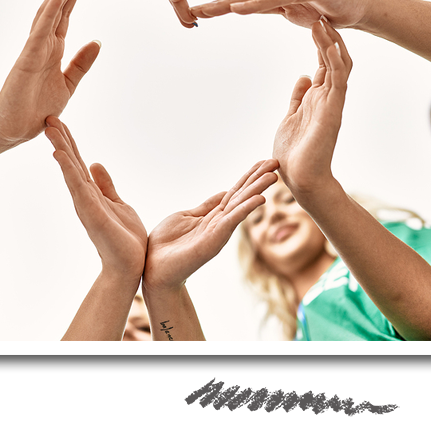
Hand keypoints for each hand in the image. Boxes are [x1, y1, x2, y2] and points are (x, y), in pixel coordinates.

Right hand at [0, 0, 100, 144]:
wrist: (14, 130)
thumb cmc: (36, 109)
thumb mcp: (68, 83)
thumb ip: (81, 63)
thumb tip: (97, 41)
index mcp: (53, 49)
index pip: (66, 15)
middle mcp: (43, 44)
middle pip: (58, 8)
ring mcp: (34, 49)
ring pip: (49, 13)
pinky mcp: (27, 58)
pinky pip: (40, 30)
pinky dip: (49, 12)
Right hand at [45, 117, 147, 281]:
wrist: (129, 265)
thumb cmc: (125, 238)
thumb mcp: (118, 203)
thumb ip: (106, 185)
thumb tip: (96, 164)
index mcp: (91, 193)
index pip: (77, 162)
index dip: (68, 142)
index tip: (59, 122)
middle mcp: (84, 196)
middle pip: (70, 162)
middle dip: (60, 139)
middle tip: (49, 118)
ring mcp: (85, 203)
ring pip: (70, 170)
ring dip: (60, 148)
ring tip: (50, 128)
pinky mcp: (90, 212)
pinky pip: (77, 185)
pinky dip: (68, 168)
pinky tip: (60, 153)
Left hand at [143, 159, 277, 293]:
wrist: (154, 267)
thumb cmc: (167, 243)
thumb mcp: (188, 216)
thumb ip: (207, 206)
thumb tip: (224, 192)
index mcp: (214, 215)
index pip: (236, 191)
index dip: (250, 175)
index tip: (265, 162)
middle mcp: (220, 222)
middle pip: (242, 196)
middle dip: (258, 178)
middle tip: (276, 162)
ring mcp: (218, 231)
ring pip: (241, 206)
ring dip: (257, 190)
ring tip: (273, 176)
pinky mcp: (213, 241)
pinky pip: (232, 221)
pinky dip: (245, 209)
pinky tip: (259, 199)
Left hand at [190, 0, 371, 29]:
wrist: (355, 7)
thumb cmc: (323, 9)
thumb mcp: (290, 11)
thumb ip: (267, 6)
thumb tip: (242, 7)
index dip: (219, 4)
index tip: (197, 12)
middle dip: (216, 3)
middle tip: (192, 11)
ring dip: (228, 4)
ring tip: (206, 11)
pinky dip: (255, 4)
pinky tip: (237, 9)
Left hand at [272, 18, 352, 198]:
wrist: (300, 178)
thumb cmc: (294, 153)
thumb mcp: (292, 116)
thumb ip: (299, 97)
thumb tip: (303, 78)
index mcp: (318, 97)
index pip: (324, 62)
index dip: (319, 40)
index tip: (311, 18)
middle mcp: (329, 96)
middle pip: (334, 57)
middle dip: (327, 35)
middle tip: (318, 11)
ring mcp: (332, 102)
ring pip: (338, 63)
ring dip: (330, 41)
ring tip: (321, 19)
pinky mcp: (333, 109)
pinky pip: (338, 78)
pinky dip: (334, 58)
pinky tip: (329, 41)